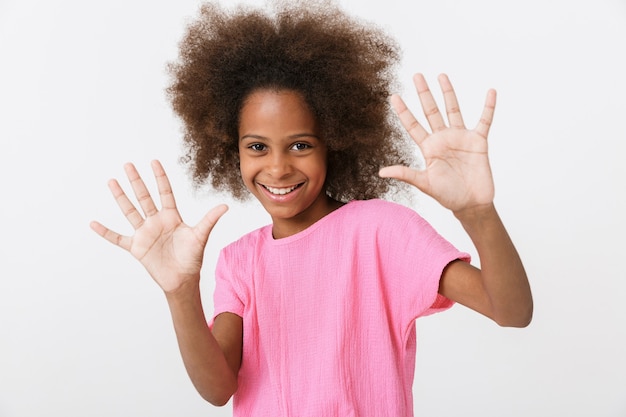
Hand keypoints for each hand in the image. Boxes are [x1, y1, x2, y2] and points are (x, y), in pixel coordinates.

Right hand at [90, 160, 227, 292]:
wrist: (182, 279)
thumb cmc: (192, 258)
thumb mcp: (200, 236)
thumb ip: (209, 220)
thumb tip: (226, 206)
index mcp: (171, 217)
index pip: (164, 192)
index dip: (160, 178)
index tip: (154, 161)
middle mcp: (156, 222)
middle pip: (144, 197)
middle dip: (136, 181)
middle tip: (128, 164)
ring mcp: (145, 233)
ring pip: (130, 211)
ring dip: (120, 197)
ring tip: (111, 181)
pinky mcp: (136, 247)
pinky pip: (117, 238)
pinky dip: (105, 232)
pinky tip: (93, 223)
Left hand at [379, 73, 496, 214]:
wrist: (471, 204)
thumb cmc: (447, 195)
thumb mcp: (424, 184)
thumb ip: (405, 174)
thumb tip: (381, 172)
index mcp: (428, 147)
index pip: (413, 125)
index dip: (403, 111)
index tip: (393, 96)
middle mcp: (443, 138)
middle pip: (431, 111)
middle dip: (424, 94)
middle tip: (416, 75)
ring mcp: (461, 138)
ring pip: (453, 110)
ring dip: (448, 93)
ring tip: (441, 76)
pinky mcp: (478, 141)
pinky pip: (484, 120)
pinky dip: (488, 107)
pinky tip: (491, 92)